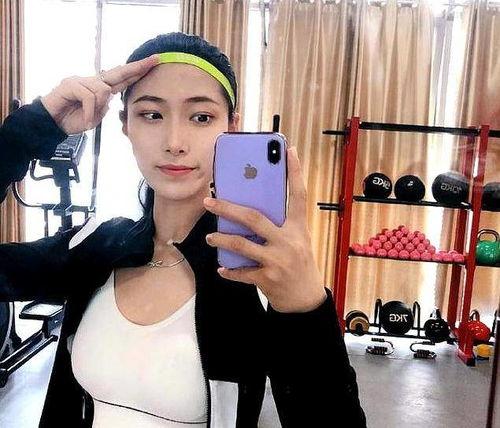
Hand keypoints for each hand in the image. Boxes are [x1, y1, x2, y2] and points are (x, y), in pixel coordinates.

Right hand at [40, 54, 158, 133]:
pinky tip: (84, 121)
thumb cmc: (72, 120)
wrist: (51, 124)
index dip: (137, 72)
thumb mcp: (95, 118)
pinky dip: (88, 111)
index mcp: (101, 89)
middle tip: (153, 60)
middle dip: (137, 67)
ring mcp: (81, 80)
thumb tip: (110, 96)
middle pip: (119, 72)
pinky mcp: (71, 84)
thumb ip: (104, 107)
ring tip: (88, 119)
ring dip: (97, 108)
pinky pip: (89, 96)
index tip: (152, 64)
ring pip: (103, 90)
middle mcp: (93, 81)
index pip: (123, 79)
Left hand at [203, 146, 326, 312]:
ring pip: (241, 245)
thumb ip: (278, 225)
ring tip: (210, 238)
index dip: (295, 172)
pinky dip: (229, 271)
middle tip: (209, 200)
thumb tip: (247, 211)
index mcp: (298, 228)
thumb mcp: (297, 240)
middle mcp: (289, 241)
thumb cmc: (299, 263)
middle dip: (228, 208)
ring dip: (221, 240)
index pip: (298, 194)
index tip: (288, 150)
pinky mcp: (268, 279)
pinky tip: (221, 268)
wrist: (306, 300)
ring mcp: (277, 261)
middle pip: (254, 218)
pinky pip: (241, 272)